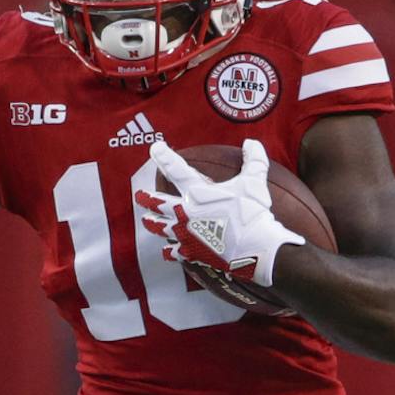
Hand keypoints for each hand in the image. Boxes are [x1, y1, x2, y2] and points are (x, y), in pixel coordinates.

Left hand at [138, 139, 302, 288]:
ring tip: (147, 220)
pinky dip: (169, 251)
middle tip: (139, 195)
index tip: (155, 148)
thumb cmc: (252, 213)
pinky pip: (172, 252)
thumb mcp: (255, 181)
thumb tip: (252, 143)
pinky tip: (166, 251)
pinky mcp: (190, 252)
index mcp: (197, 192)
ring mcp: (185, 233)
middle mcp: (185, 212)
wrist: (253, 247)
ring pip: (160, 227)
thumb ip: (254, 159)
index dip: (163, 156)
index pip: (175, 168)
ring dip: (152, 223)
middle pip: (157, 203)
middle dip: (146, 198)